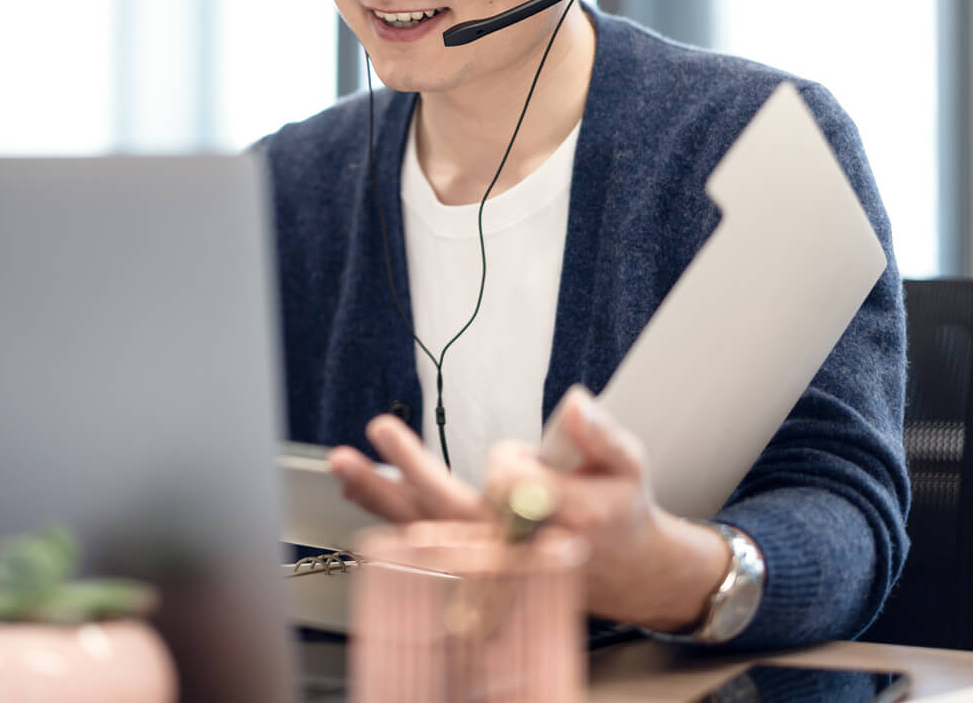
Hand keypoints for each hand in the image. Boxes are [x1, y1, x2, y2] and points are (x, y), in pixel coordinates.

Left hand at [326, 388, 733, 631]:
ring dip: (381, 495)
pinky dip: (388, 516)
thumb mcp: (628, 465)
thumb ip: (599, 434)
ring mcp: (489, 563)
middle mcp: (515, 549)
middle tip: (380, 427)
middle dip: (412, 467)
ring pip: (426, 528)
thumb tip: (571, 403)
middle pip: (451, 508)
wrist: (624, 570)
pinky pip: (420, 543)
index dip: (512, 460)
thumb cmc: (620, 511)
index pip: (508, 482)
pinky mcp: (472, 565)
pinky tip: (359, 491)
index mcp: (557, 522)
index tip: (533, 457)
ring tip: (344, 463)